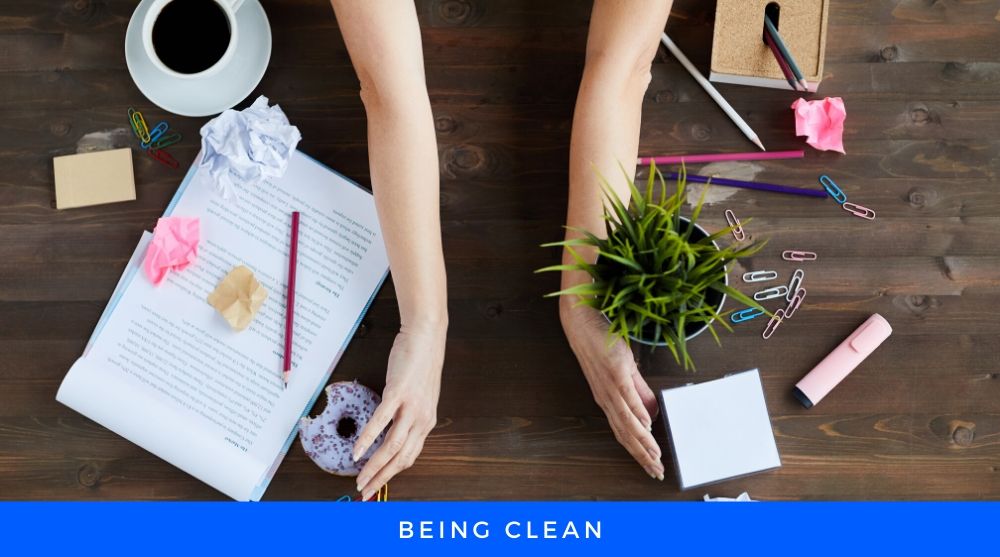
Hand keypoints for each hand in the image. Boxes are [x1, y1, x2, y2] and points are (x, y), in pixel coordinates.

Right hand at [353, 322, 445, 499]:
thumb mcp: (420, 396)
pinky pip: (381, 421)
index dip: (392, 474)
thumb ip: (409, 415)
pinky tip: (357, 450)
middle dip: (381, 478)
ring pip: (392, 446)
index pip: (409, 457)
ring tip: (360, 478)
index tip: (377, 486)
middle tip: (365, 491)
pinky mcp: (398, 393)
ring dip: (374, 466)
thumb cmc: (420, 364)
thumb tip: (392, 431)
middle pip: (400, 458)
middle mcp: (421, 419)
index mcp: (426, 422)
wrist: (426, 338)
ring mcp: (410, 407)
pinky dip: (368, 439)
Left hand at [561, 301, 663, 479]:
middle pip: (626, 434)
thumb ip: (638, 393)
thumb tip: (650, 414)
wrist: (581, 323)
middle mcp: (606, 398)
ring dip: (642, 442)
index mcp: (607, 400)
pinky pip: (628, 399)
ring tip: (655, 457)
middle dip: (642, 456)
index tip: (651, 467)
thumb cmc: (600, 344)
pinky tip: (647, 427)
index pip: (624, 433)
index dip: (638, 452)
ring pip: (628, 422)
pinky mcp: (616, 374)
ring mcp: (611, 387)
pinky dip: (638, 415)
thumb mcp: (623, 372)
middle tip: (656, 472)